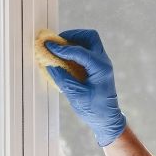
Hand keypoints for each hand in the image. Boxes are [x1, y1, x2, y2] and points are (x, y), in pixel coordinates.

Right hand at [44, 29, 126, 146]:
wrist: (108, 119)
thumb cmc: (94, 110)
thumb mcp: (75, 95)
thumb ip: (62, 78)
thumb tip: (49, 63)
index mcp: (100, 69)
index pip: (80, 51)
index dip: (62, 48)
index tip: (48, 46)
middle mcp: (104, 62)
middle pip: (90, 37)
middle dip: (72, 36)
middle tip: (58, 42)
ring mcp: (103, 63)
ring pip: (90, 41)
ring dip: (74, 41)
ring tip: (60, 48)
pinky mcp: (99, 67)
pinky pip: (88, 50)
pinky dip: (76, 49)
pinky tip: (65, 56)